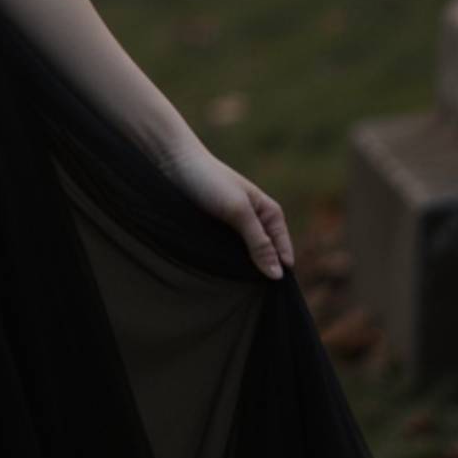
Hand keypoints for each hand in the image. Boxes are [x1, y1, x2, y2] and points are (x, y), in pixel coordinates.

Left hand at [155, 139, 293, 281]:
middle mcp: (256, 222)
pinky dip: (223, 263)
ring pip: (243, 258)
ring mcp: (235, 228)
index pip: (283, 253)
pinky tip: (216, 275)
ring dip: (238, 270)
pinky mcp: (215, 231)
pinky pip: (225, 254)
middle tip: (248, 294)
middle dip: (258, 273)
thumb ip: (259, 242)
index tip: (270, 293)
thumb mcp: (238, 212)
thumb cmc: (209, 182)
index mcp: (270, 214)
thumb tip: (278, 275)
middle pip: (264, 257)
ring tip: (231, 287)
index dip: (279, 272)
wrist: (173, 163)